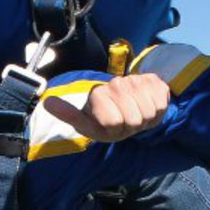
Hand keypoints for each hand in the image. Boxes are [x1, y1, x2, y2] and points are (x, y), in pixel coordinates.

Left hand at [43, 73, 170, 142]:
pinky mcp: (154, 80)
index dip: (114, 129)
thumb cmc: (105, 121)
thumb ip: (70, 115)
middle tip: (126, 121)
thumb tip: (47, 103)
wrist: (130, 107)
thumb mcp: (88, 124)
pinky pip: (162, 102)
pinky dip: (158, 110)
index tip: (110, 126)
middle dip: (132, 126)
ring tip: (136, 115)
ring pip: (149, 111)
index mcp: (98, 94)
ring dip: (145, 119)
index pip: (113, 121)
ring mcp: (137, 81)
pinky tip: (148, 106)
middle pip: (134, 119)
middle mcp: (117, 84)